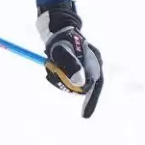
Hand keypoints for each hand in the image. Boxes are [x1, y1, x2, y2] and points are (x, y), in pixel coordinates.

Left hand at [37, 0, 103, 118]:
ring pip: (73, 84)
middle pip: (83, 87)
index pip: (96, 86)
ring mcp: (85, 67)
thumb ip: (72, 66)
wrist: (57, 28)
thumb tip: (79, 85)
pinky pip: (68, 79)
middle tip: (51, 75)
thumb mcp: (64, 52)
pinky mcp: (75, 67)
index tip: (84, 116)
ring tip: (49, 66)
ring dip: (59, 80)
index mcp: (95, 61)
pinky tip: (50, 67)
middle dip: (66, 86)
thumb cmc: (61, 39)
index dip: (90, 102)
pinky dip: (58, 77)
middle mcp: (92, 65)